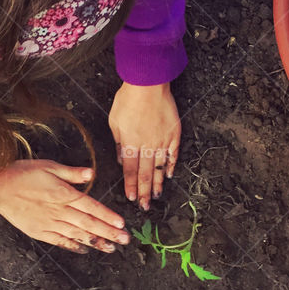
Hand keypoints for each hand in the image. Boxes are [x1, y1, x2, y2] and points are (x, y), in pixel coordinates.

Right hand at [0, 160, 129, 252]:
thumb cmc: (21, 174)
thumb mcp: (48, 166)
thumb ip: (71, 173)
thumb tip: (91, 173)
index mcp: (63, 194)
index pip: (91, 207)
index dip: (107, 216)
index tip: (122, 224)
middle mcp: (59, 211)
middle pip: (88, 224)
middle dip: (109, 233)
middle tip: (125, 240)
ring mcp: (49, 223)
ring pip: (77, 234)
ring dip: (95, 241)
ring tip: (111, 248)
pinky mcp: (39, 231)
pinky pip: (60, 241)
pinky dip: (73, 245)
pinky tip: (84, 249)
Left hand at [108, 81, 180, 209]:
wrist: (148, 83)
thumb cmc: (128, 99)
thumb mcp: (115, 121)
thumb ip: (118, 142)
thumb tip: (121, 159)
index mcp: (130, 143)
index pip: (130, 170)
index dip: (130, 185)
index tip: (131, 198)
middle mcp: (147, 145)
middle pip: (145, 173)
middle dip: (144, 192)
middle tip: (145, 206)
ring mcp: (162, 140)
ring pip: (159, 167)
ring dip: (158, 184)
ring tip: (157, 197)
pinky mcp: (173, 133)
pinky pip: (173, 153)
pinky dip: (171, 165)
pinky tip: (169, 175)